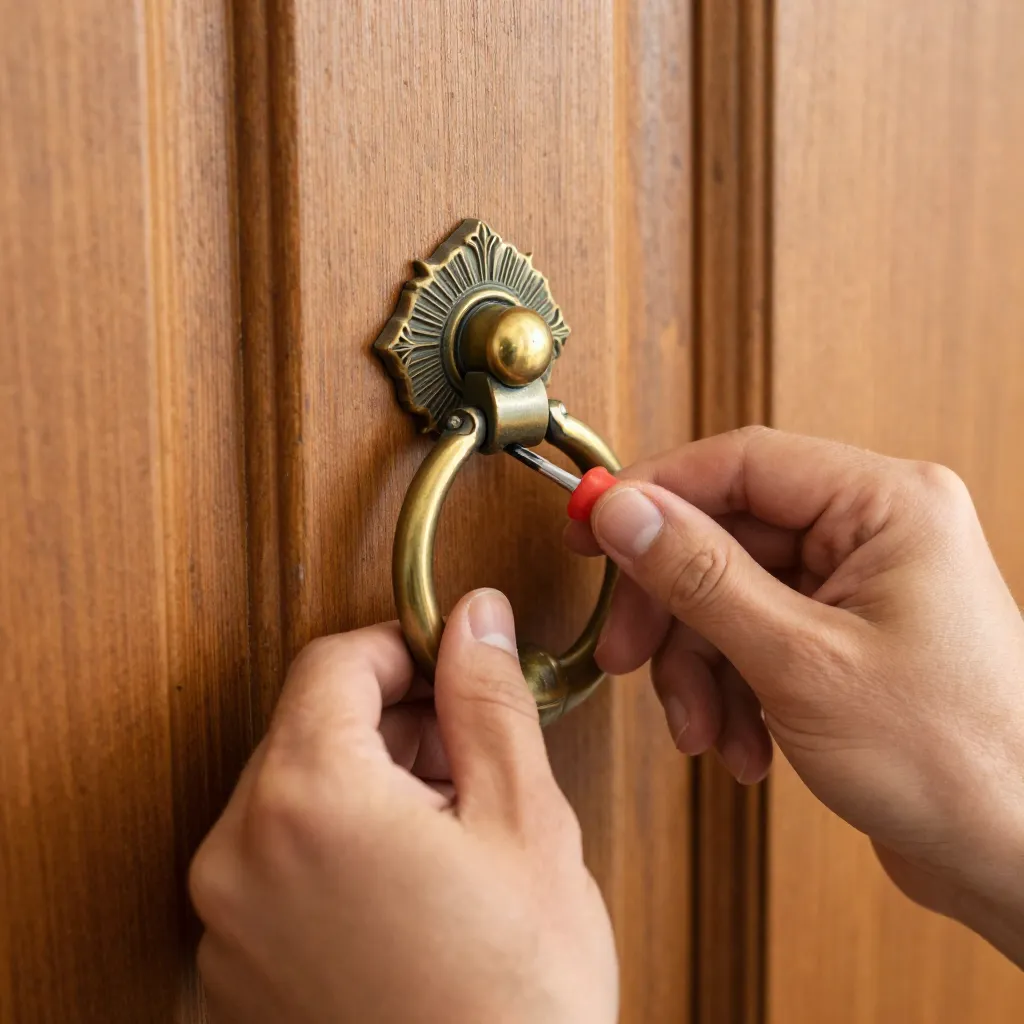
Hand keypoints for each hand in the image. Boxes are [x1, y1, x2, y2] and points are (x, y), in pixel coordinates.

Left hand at [189, 591, 616, 1023]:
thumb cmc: (517, 1000)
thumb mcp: (524, 821)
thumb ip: (487, 699)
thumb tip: (476, 618)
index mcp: (307, 799)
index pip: (334, 662)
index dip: (403, 650)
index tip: (451, 670)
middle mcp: (240, 854)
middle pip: (311, 725)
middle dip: (393, 723)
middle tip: (469, 758)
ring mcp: (227, 918)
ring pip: (295, 789)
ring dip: (369, 782)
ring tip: (449, 828)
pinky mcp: (234, 967)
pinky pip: (277, 859)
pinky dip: (336, 843)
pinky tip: (408, 884)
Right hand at [566, 427, 1023, 963]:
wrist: (1017, 859)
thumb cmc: (955, 761)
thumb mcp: (800, 662)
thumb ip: (701, 577)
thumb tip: (623, 511)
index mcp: (886, 505)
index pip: (740, 463)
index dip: (653, 492)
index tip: (589, 528)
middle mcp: (873, 532)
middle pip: (724, 536)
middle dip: (671, 608)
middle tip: (627, 653)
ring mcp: (857, 587)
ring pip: (729, 595)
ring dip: (699, 667)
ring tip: (703, 730)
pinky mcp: (843, 637)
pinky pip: (754, 637)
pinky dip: (731, 691)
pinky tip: (743, 748)